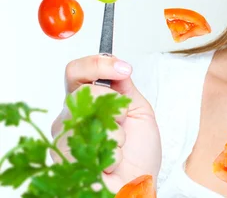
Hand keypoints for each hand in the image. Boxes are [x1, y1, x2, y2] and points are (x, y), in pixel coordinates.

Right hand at [51, 54, 161, 192]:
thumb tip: (118, 65)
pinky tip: (110, 161)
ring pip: (86, 116)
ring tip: (118, 146)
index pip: (77, 71)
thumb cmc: (140, 153)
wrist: (138, 185)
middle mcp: (71, 116)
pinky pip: (85, 141)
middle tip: (123, 122)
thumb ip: (125, 87)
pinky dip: (109, 150)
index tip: (123, 68)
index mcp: (87, 101)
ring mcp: (64, 136)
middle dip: (114, 105)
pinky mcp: (63, 157)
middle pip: (83, 91)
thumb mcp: (139, 110)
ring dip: (114, 131)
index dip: (98, 64)